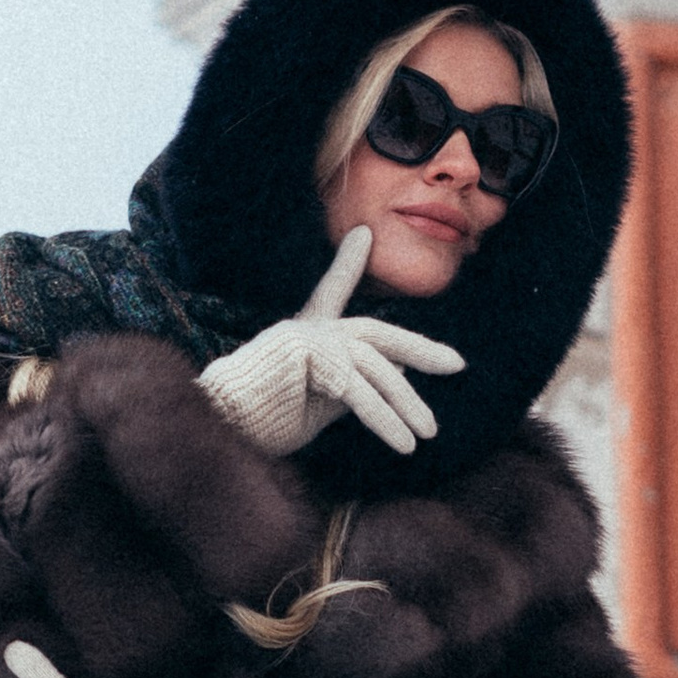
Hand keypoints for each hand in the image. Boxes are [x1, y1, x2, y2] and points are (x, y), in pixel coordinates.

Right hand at [199, 226, 463, 457]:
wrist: (222, 431)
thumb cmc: (260, 425)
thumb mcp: (315, 409)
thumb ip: (349, 390)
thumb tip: (393, 381)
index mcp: (302, 338)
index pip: (330, 295)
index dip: (345, 265)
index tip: (362, 235)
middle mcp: (304, 329)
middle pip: (373, 332)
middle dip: (417, 348)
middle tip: (455, 364)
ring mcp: (304, 337)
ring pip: (372, 366)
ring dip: (403, 403)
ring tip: (426, 434)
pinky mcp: (306, 355)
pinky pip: (358, 388)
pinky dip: (384, 417)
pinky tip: (404, 443)